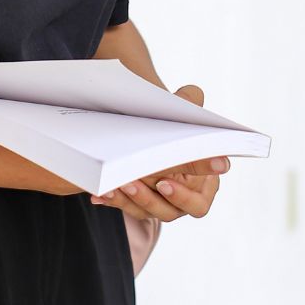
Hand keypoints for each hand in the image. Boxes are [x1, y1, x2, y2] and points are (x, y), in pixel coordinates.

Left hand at [89, 85, 225, 221]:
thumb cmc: (176, 126)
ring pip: (148, 211)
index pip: (198, 200)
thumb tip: (192, 94)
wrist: (156, 132)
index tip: (164, 182)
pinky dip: (114, 199)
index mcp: (205, 185)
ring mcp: (161, 205)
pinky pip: (126, 206)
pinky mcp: (140, 205)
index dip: (183, 195)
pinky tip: (100, 192)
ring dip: (133, 199)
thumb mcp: (183, 113)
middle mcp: (184, 201)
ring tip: (118, 182)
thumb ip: (190, 105)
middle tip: (136, 185)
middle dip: (154, 199)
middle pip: (172, 211)